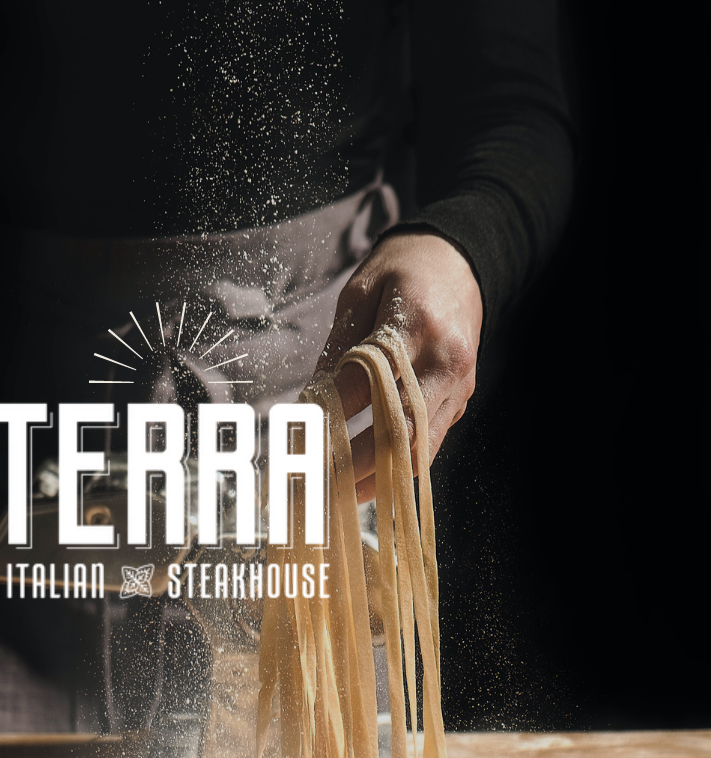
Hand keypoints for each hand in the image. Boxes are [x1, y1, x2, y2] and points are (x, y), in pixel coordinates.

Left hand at [316, 232, 481, 501]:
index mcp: (416, 327)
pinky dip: (393, 469)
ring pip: (418, 452)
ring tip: (333, 500)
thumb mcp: (359, 295)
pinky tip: (362, 482)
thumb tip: (311, 403)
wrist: (460, 258)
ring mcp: (459, 386)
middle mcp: (445, 362)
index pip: (366, 389)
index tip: (295, 448)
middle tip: (312, 492)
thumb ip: (338, 349)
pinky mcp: (462, 400)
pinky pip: (428, 446)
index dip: (329, 423)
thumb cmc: (401, 271)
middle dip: (352, 471)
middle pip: (398, 435)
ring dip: (374, 481)